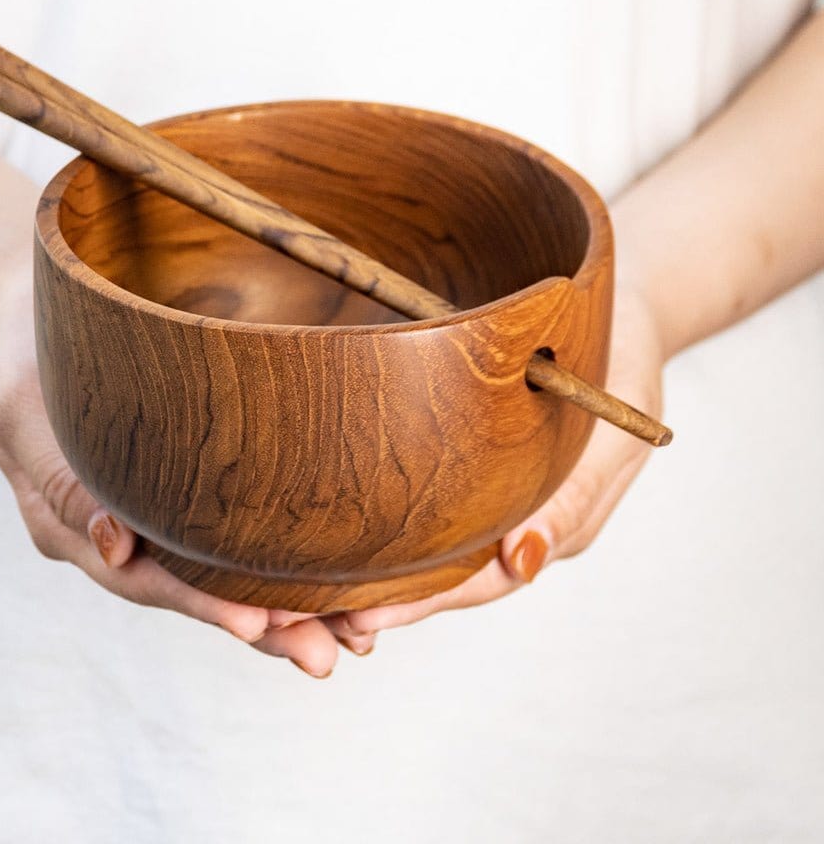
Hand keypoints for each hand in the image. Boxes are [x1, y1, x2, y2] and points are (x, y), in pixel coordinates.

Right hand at [0, 259, 346, 676]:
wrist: (38, 314)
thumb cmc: (31, 355)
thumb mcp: (23, 408)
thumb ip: (62, 480)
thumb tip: (118, 548)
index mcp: (69, 522)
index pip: (140, 576)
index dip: (199, 601)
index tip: (259, 625)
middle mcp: (112, 531)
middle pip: (188, 589)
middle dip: (258, 625)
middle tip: (324, 657)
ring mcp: (143, 512)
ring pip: (213, 569)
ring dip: (277, 606)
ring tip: (346, 635)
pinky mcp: (173, 487)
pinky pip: (221, 531)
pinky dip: (268, 559)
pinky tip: (321, 579)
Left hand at [337, 278, 666, 635]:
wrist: (620, 315)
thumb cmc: (620, 367)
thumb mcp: (612, 434)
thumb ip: (572, 501)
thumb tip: (522, 562)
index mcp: (550, 526)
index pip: (478, 581)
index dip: (422, 602)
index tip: (365, 619)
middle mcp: (515, 519)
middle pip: (444, 574)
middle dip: (385, 597)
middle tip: (319, 616)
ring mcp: (496, 492)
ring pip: (431, 544)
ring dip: (379, 567)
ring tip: (315, 586)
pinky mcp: (475, 457)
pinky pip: (431, 497)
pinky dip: (390, 518)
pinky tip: (344, 524)